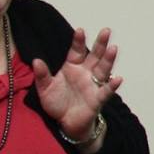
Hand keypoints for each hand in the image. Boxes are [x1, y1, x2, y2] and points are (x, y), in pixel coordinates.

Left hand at [32, 26, 121, 143]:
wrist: (66, 123)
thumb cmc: (57, 103)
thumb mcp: (45, 89)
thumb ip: (42, 75)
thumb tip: (36, 61)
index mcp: (72, 67)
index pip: (77, 51)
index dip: (78, 41)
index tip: (80, 31)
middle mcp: (85, 73)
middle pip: (95, 55)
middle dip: (100, 44)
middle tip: (106, 31)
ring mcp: (93, 85)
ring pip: (103, 69)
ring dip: (108, 59)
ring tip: (113, 48)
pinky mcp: (97, 99)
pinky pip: (106, 91)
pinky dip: (112, 85)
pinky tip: (118, 79)